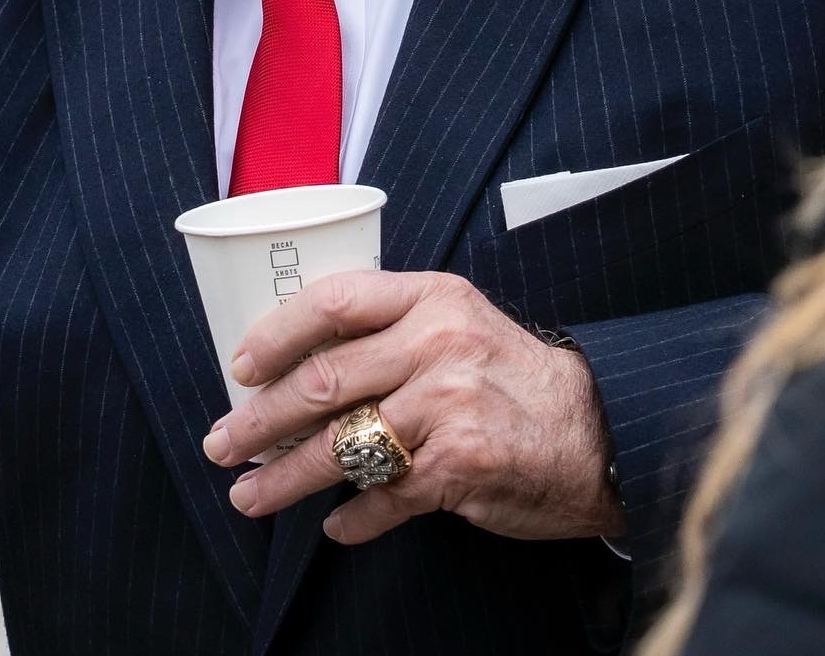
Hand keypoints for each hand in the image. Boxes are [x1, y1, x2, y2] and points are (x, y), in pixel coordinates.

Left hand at [201, 270, 625, 546]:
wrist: (603, 432)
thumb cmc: (515, 378)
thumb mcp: (461, 323)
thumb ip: (394, 330)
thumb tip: (303, 362)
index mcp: (430, 298)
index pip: (334, 302)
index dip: (278, 333)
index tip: (240, 365)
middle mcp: (436, 345)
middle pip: (323, 381)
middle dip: (260, 418)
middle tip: (222, 441)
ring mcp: (447, 406)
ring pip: (342, 446)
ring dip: (285, 477)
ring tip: (248, 493)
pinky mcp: (459, 467)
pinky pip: (384, 497)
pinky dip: (353, 519)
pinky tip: (334, 527)